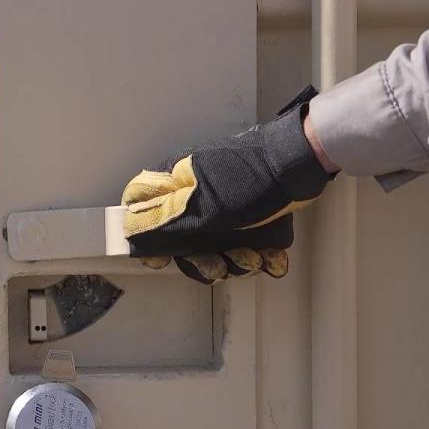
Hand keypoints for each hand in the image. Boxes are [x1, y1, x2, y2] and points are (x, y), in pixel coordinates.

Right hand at [122, 87, 333, 283]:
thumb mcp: (200, 206)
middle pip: (180, 241)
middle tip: (220, 263)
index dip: (149, 239)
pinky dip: (257, 256)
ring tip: (254, 257)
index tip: (164, 258)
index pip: (142, 211)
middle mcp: (193, 196)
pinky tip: (269, 256)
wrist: (300, 165)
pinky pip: (243, 245)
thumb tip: (128, 231)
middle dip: (202, 261)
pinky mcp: (248, 217)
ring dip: (235, 262)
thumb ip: (162, 223)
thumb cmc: (248, 179)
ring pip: (214, 249)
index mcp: (173, 185)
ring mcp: (222, 208)